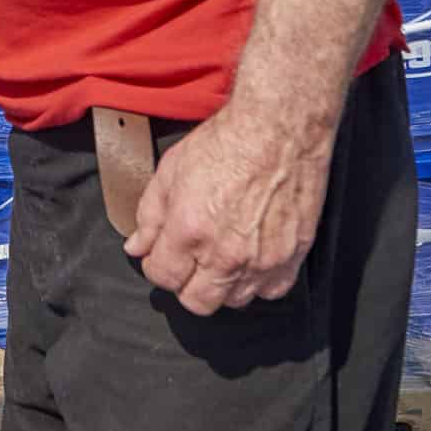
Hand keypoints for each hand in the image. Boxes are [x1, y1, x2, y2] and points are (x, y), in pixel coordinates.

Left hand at [122, 106, 329, 314]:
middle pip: (198, 301)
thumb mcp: (170, 171)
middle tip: (188, 263)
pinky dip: (259, 282)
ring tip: (219, 258)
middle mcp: (225, 253)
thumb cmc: (226, 142)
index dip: (157, 267)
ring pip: (234, 301)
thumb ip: (149, 215)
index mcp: (189, 231)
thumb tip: (137, 246)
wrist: (279, 129)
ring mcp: (262, 259)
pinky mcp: (293, 255)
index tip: (161, 256)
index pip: (163, 277)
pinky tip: (251, 261)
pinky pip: (273, 290)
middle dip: (185, 285)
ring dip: (222, 285)